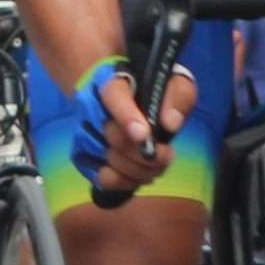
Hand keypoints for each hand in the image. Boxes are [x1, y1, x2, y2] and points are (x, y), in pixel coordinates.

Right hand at [73, 60, 199, 196]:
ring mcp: (86, 133)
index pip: (113, 96)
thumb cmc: (157, 90)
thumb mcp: (176, 82)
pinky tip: (142, 176)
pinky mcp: (86, 157)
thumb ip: (178, 96)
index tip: (144, 136)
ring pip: (108, 159)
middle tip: (167, 155)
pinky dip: (126, 182)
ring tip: (159, 166)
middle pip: (113, 136)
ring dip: (139, 170)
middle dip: (144, 153)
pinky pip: (102, 177)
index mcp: (114, 82)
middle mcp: (93, 107)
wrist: (134, 96)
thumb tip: (171, 123)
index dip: (126, 117)